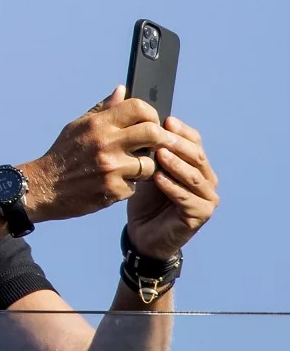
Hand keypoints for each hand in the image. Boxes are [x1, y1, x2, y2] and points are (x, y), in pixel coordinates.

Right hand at [20, 89, 177, 223]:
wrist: (44, 187)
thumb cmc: (63, 154)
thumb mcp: (78, 127)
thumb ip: (104, 109)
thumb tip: (122, 90)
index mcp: (97, 124)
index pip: (138, 108)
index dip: (151, 114)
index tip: (152, 122)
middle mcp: (105, 143)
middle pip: (154, 133)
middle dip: (161, 139)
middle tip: (158, 144)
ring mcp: (111, 168)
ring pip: (150, 163)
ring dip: (144, 167)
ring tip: (130, 168)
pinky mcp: (114, 190)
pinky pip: (137, 185)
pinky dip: (129, 185)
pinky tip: (115, 183)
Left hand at [124, 115, 217, 259]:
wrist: (142, 231)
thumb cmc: (144, 197)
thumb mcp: (146, 168)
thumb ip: (150, 148)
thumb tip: (142, 119)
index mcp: (197, 165)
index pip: (194, 141)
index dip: (181, 130)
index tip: (165, 120)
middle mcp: (207, 179)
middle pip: (197, 156)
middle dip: (178, 144)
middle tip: (160, 134)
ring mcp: (207, 198)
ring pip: (194, 176)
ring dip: (176, 164)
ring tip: (159, 154)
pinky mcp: (201, 215)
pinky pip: (187, 198)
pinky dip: (172, 187)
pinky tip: (158, 178)